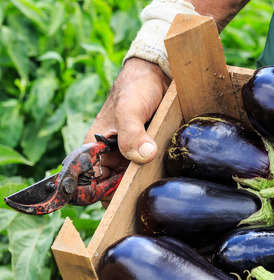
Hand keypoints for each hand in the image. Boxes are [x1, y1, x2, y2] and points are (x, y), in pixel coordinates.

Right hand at [84, 57, 170, 195]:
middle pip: (114, 188)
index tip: (128, 195)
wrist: (158, 75)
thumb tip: (143, 157)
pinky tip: (165, 173)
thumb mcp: (130, 110)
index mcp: (93, 149)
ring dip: (144, 183)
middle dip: (129, 192)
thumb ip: (132, 133)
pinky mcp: (145, 152)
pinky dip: (154, 174)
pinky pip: (147, 171)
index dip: (106, 195)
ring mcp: (128, 155)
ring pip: (132, 182)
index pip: (92, 184)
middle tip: (148, 186)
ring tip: (158, 178)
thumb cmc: (136, 88)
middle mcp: (109, 155)